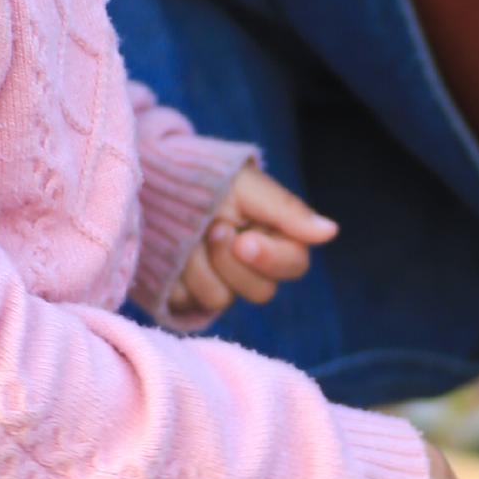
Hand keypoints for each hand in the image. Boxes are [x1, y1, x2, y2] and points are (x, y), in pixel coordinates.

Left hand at [166, 164, 336, 323]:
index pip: (293, 265)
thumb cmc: (202, 176)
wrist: (147, 180)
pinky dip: (175, 278)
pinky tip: (170, 254)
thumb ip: (286, 209)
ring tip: (186, 237)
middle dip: (229, 260)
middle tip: (211, 229)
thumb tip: (331, 232)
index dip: (270, 258)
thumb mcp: (244, 184)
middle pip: (261, 292)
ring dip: (199, 266)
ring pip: (221, 299)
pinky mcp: (186, 297)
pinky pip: (187, 303)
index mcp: (273, 239)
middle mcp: (250, 268)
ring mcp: (218, 285)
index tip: (243, 238)